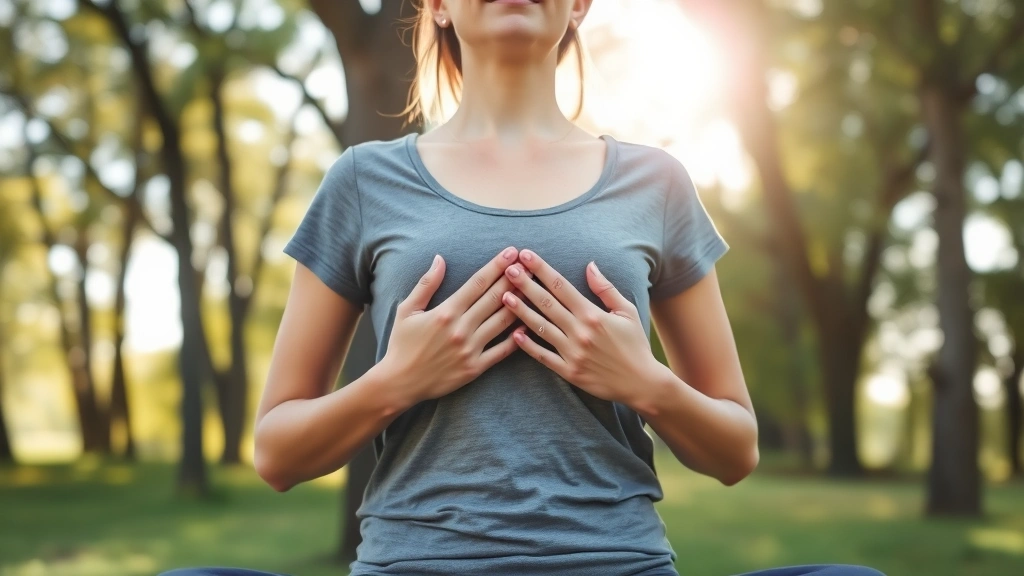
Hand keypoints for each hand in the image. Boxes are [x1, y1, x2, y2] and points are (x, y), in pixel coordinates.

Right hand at [379, 247, 531, 406]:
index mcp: (446, 312)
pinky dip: (517, 338)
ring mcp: (470, 349)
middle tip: (530, 264)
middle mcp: (461, 329)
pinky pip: (502, 351)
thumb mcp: (407, 310)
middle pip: (494, 298)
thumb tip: (440, 258)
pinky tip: (528, 324)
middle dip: (514, 278)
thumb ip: (426, 284)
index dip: (496, 265)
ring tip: (534, 289)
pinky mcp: (475, 368)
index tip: (511, 252)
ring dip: (520, 303)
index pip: (477, 283)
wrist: (399, 383)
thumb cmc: (401, 345)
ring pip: (502, 322)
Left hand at [499, 249, 663, 405]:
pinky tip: (514, 335)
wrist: (641, 382)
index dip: (542, 269)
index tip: (526, 255)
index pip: (561, 286)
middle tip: (508, 270)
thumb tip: (590, 265)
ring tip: (504, 296)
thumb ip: (606, 289)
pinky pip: (544, 357)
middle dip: (525, 284)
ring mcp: (572, 353)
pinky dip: (528, 346)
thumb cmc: (635, 345)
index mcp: (592, 315)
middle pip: (546, 303)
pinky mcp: (569, 372)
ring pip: (541, 328)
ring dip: (521, 311)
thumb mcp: (626, 312)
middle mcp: (580, 332)